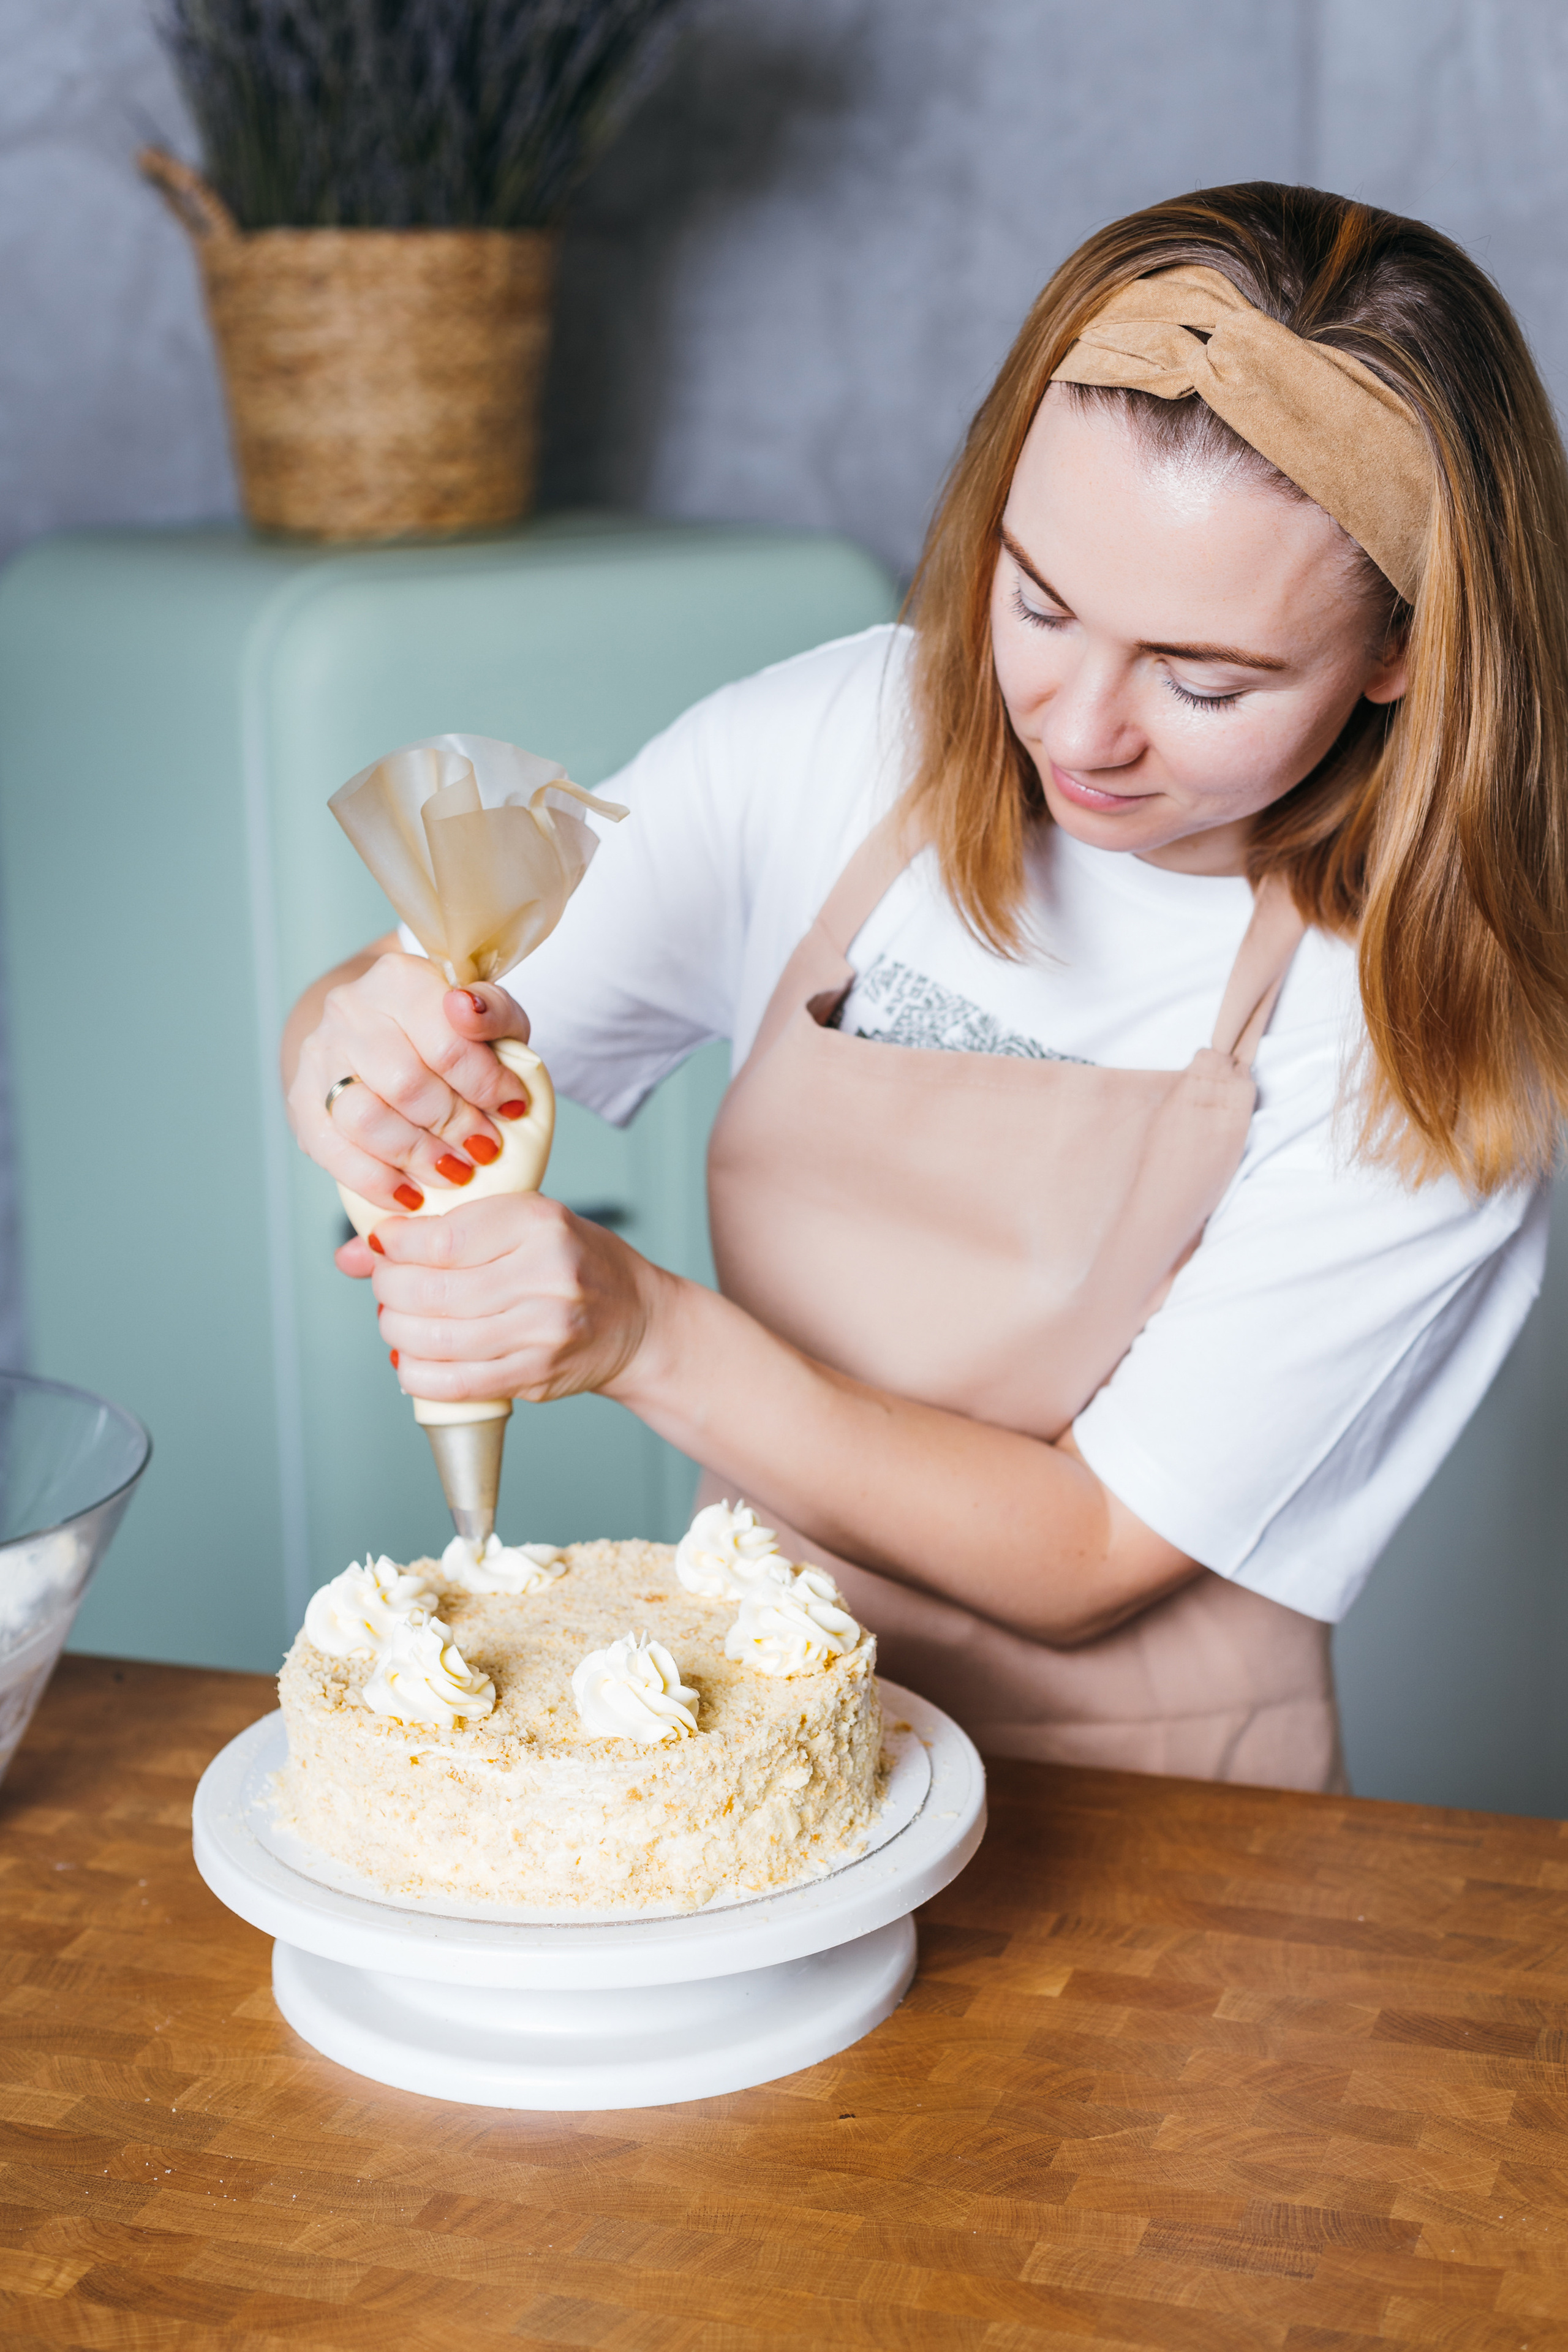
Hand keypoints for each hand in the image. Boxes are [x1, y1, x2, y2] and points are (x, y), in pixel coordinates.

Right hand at [287, 952, 534, 1213]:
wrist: (382, 1026)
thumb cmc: (447, 1027)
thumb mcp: (488, 1012)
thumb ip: (493, 1010)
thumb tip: (467, 1009)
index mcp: (399, 979)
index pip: (447, 1044)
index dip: (486, 1086)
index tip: (513, 1108)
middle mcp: (350, 1010)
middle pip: (405, 1085)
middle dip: (454, 1127)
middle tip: (485, 1150)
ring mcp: (319, 1055)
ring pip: (364, 1120)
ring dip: (416, 1157)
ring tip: (455, 1173)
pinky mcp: (301, 1098)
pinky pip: (331, 1150)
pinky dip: (374, 1180)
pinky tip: (409, 1195)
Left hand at [346, 1192, 668, 1405]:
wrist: (638, 1320)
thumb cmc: (573, 1263)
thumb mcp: (520, 1225)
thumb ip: (441, 1232)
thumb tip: (351, 1254)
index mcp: (539, 1222)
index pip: (442, 1237)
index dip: (394, 1246)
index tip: (382, 1246)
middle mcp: (545, 1274)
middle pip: (430, 1291)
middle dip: (388, 1291)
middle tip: (387, 1288)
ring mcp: (543, 1329)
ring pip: (433, 1339)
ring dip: (397, 1333)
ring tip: (399, 1323)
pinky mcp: (537, 1374)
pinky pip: (454, 1382)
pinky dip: (417, 1375)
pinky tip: (413, 1361)